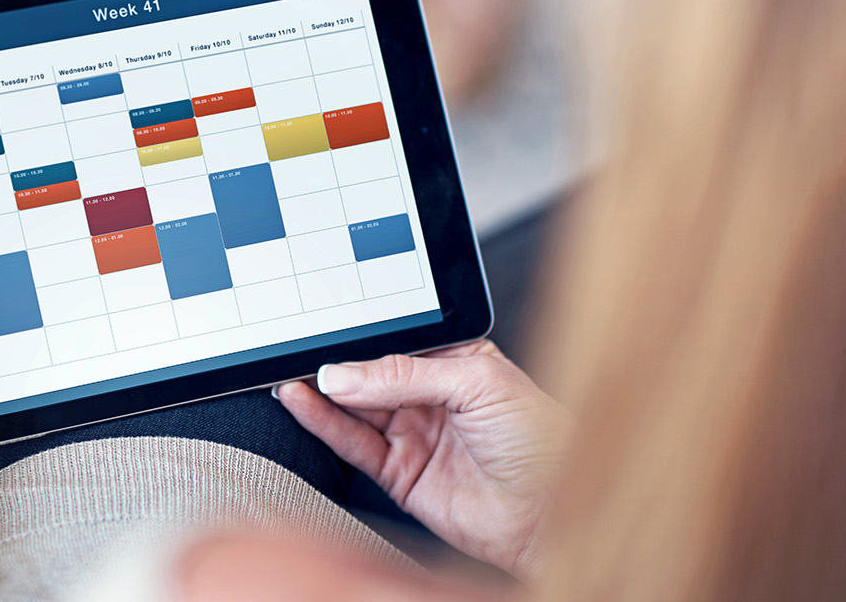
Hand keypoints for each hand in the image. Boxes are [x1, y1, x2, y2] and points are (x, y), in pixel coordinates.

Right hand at [276, 341, 567, 579]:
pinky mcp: (399, 472)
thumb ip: (406, 374)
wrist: (553, 514)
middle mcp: (430, 396)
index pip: (396, 342)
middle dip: (336, 364)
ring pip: (354, 407)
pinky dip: (323, 423)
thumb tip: (347, 373)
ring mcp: (413, 434)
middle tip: (301, 353)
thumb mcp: (479, 383)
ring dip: (320, 392)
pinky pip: (352, 443)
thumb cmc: (542, 443)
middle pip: (368, 374)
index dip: (362, 337)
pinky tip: (303, 402)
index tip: (328, 331)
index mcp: (455, 362)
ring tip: (291, 376)